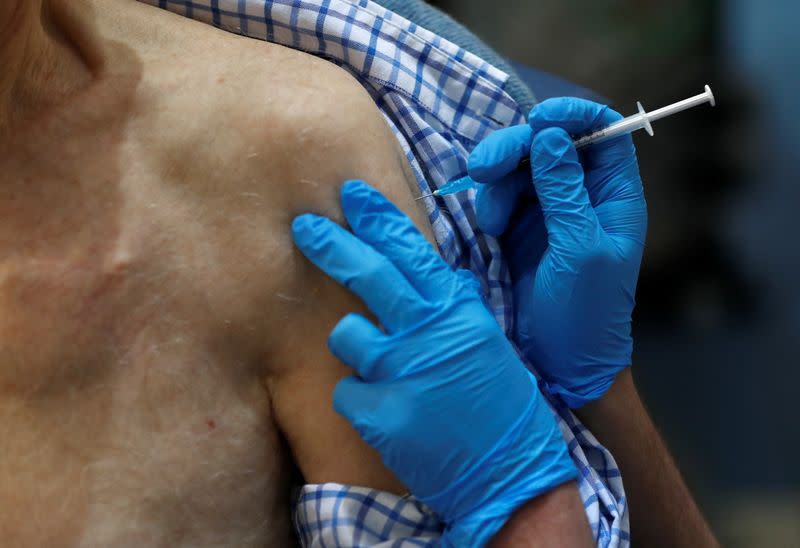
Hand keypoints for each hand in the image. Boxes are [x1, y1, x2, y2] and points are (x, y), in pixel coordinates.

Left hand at [292, 180, 576, 547]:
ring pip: (346, 336)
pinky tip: (391, 412)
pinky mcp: (379, 414)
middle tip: (304, 225)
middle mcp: (426, 333)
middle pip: (367, 275)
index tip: (350, 193)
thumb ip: (453, 304)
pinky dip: (361, 398)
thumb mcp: (484, 340)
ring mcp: (401, 373)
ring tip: (385, 369)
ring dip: (356, 347)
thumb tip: (432, 273)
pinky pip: (346, 390)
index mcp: (455, 311)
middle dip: (331, 244)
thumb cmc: (500, 403)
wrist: (509, 472)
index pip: (409, 250)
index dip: (376, 218)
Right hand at [468, 98, 646, 407]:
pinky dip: (489, 203)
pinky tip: (489, 228)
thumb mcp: (581, 249)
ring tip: (491, 220)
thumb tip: (551, 136)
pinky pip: (500, 196)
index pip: (603, 133)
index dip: (575, 117)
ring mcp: (547, 211)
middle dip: (515, 149)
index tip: (540, 121)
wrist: (562, 361)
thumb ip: (565, 191)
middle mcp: (581, 195)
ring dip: (496, 183)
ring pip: (517, 168)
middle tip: (483, 168)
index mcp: (613, 196)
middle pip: (549, 144)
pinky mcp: (518, 228)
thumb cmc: (587, 311)